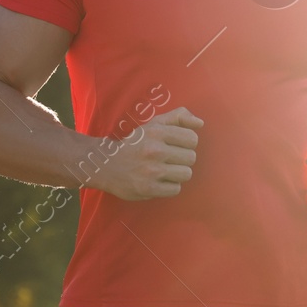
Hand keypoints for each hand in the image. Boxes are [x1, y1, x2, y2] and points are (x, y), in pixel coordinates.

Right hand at [88, 107, 202, 200]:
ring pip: (186, 174)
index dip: (186, 143)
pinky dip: (169, 187)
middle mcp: (154, 150)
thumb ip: (178, 117)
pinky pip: (176, 189)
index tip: (174, 146)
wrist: (106, 165)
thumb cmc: (136, 144)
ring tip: (164, 171)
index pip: (192, 138)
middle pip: (191, 157)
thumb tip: (200, 123)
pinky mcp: (148, 189)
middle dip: (182, 159)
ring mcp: (151, 171)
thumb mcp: (153, 124)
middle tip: (167, 160)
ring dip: (177, 174)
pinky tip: (158, 181)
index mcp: (157, 132)